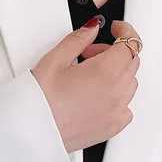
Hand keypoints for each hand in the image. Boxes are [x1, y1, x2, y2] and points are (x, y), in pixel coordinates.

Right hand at [31, 18, 140, 151]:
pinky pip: (126, 109)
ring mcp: (115, 113)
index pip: (130, 44)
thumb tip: (91, 29)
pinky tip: (99, 97)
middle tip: (90, 54)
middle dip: (114, 53)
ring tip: (90, 77)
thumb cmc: (39, 103)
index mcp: (105, 72)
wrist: (30, 133)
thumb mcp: (54, 60)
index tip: (116, 30)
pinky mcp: (110, 128)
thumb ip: (78, 39)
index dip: (125, 32)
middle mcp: (115, 93)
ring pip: (130, 84)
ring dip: (117, 75)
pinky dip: (118, 98)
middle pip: (131, 63)